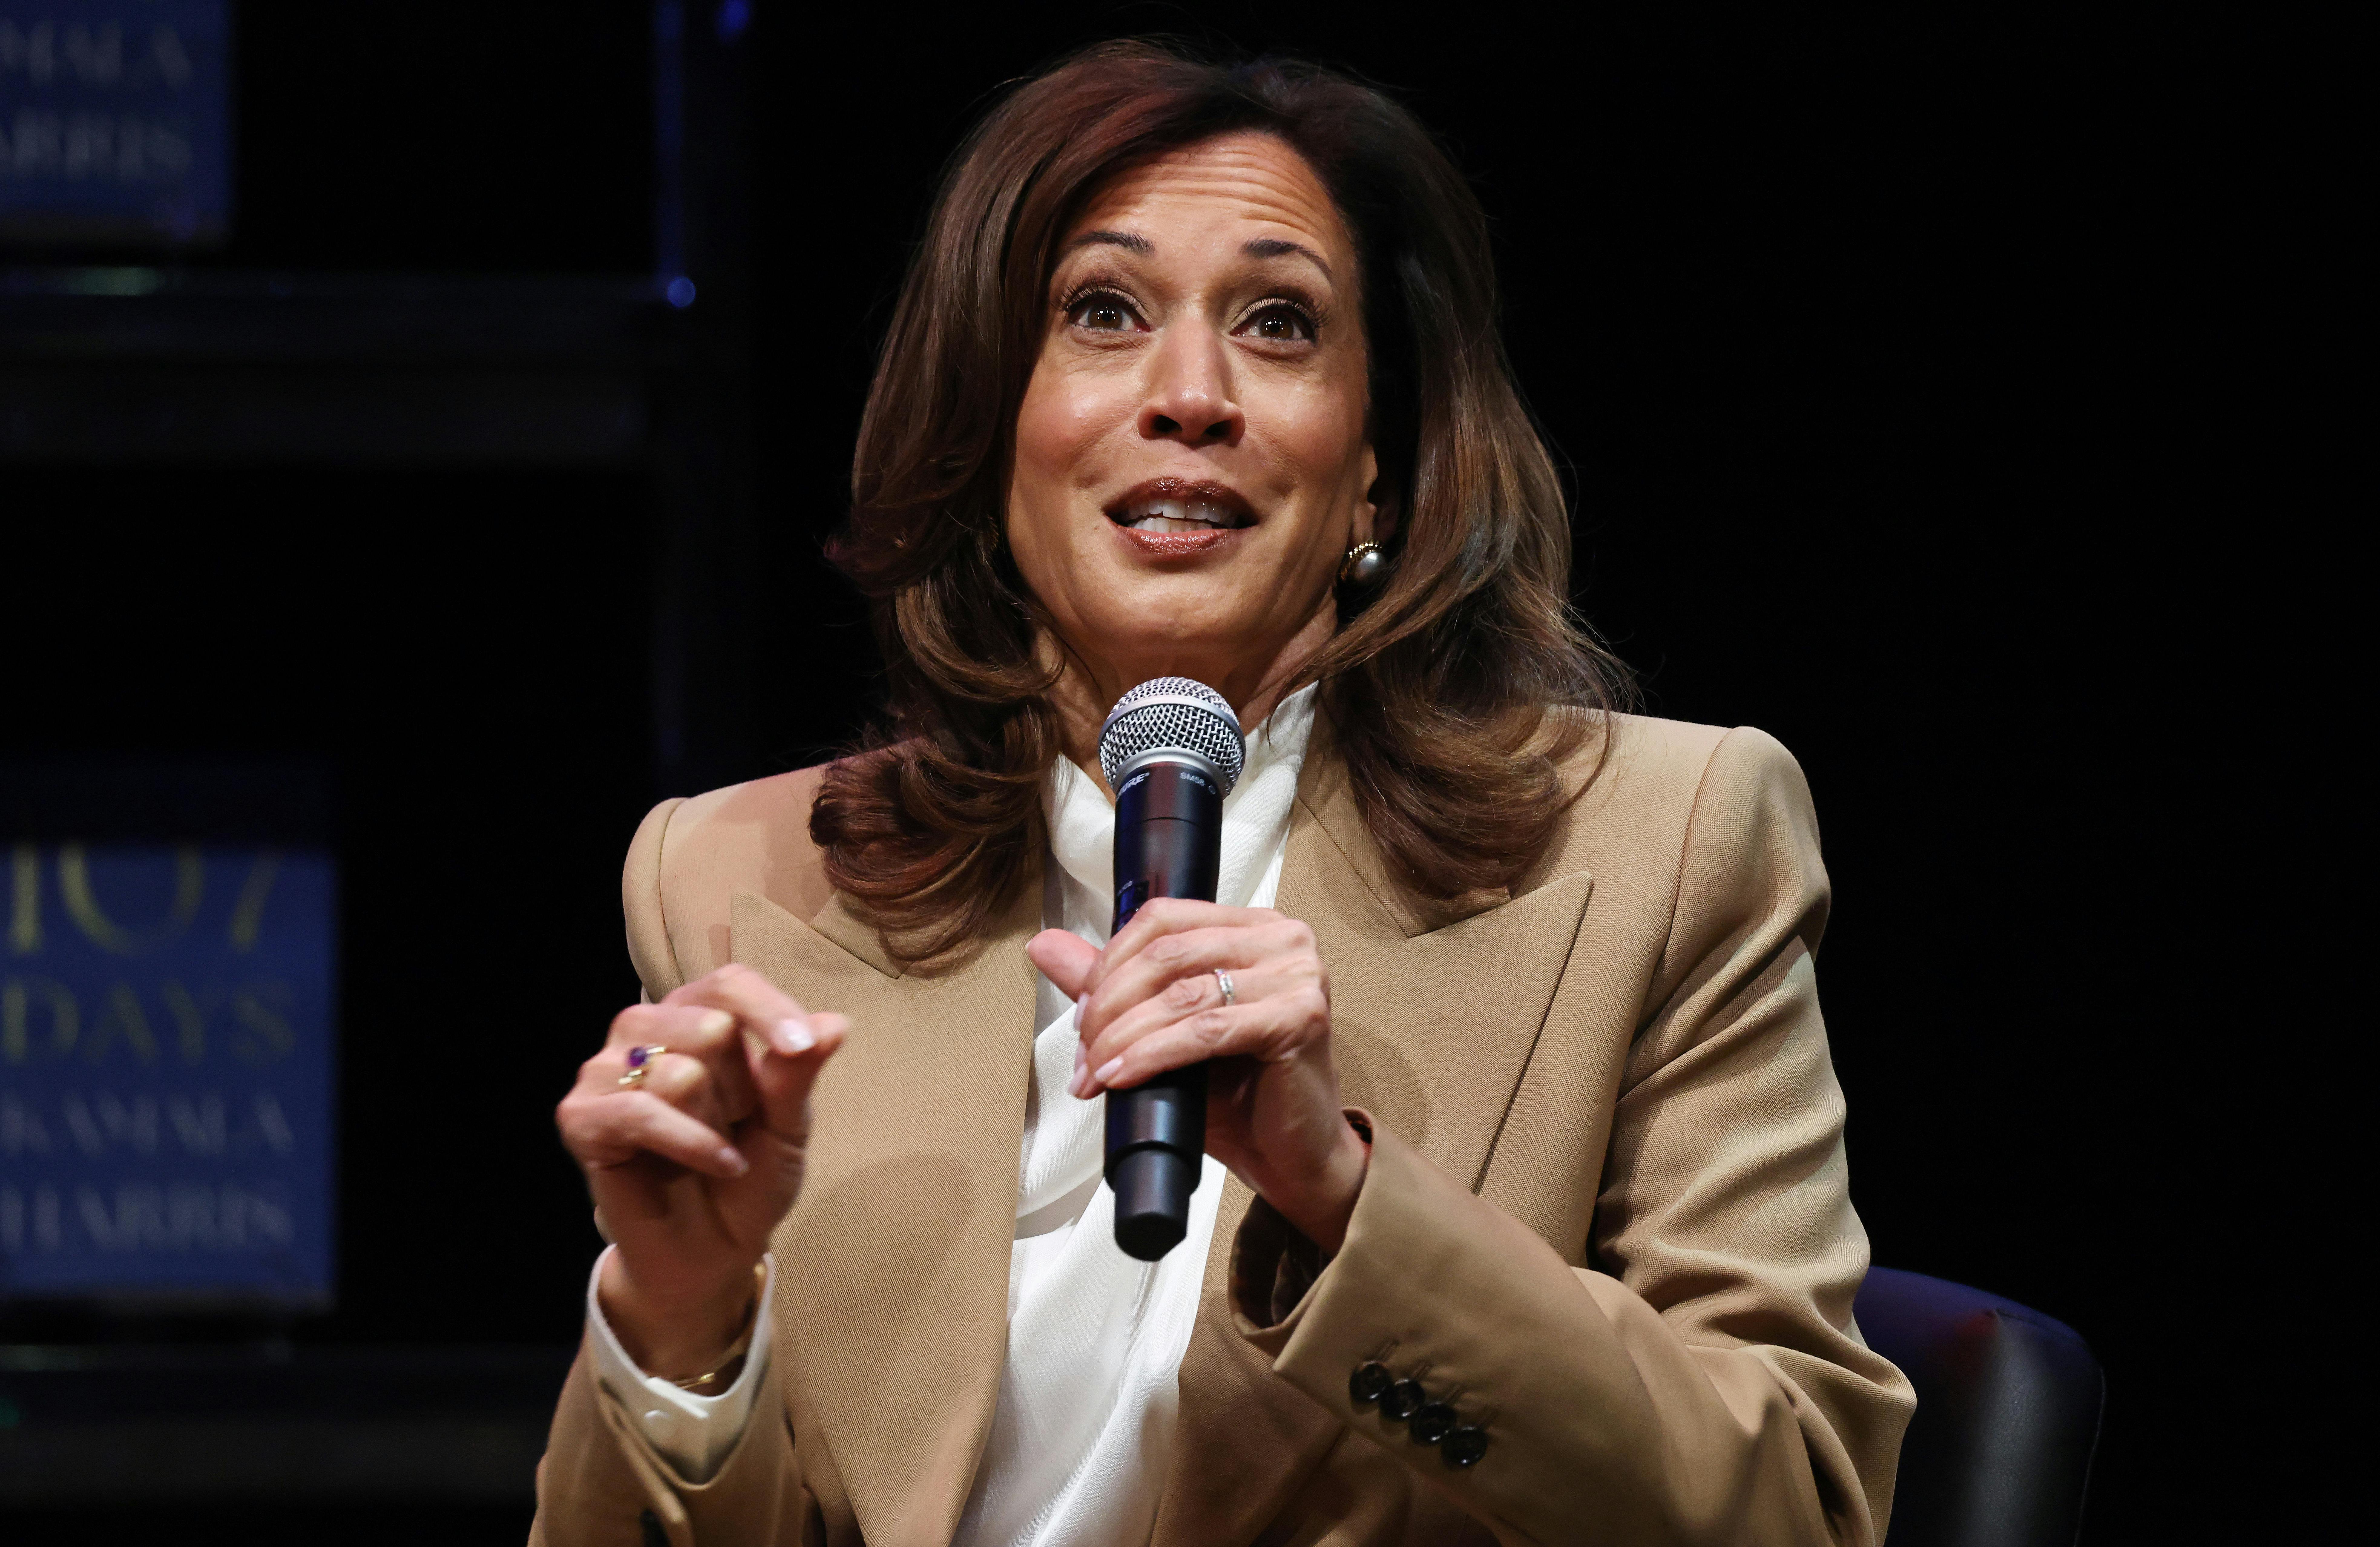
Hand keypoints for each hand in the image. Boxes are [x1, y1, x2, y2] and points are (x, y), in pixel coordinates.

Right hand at [555, 964, 844, 1379]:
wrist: (713, 1249)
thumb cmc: (750, 1174)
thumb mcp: (787, 1125)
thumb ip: (797, 1073)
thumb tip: (834, 1024)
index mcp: (695, 1015)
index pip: (729, 984)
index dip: (768, 1011)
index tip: (802, 1046)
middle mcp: (643, 1030)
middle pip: (711, 1028)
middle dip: (742, 1089)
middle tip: (738, 1125)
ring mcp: (604, 1070)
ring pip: (681, 1072)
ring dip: (716, 1123)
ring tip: (718, 1148)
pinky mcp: (581, 1117)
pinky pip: (641, 1112)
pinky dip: (691, 1144)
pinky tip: (717, 1164)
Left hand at [1028, 900, 1368, 1252]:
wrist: (1291, 1154)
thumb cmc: (1237, 1093)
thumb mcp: (1164, 1029)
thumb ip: (1114, 984)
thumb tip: (1043, 945)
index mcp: (1252, 927)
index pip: (1163, 919)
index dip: (1110, 962)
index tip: (1080, 1014)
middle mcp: (1282, 938)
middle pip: (1167, 952)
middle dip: (1109, 1004)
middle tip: (1082, 1052)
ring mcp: (1298, 973)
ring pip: (1182, 993)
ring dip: (1123, 1035)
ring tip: (1094, 1073)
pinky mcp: (1301, 1016)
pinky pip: (1206, 1029)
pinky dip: (1153, 1054)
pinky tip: (1122, 1077)